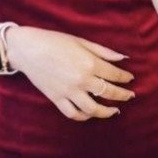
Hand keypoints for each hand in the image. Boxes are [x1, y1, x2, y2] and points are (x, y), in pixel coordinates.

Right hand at [4, 25, 135, 121]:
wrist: (27, 49)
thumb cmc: (54, 41)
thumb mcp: (81, 41)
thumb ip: (103, 51)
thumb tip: (123, 58)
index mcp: (89, 63)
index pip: (114, 75)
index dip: (125, 78)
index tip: (130, 79)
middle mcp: (81, 80)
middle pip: (108, 93)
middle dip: (123, 95)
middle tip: (130, 96)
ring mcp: (69, 92)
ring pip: (93, 109)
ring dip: (107, 111)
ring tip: (114, 110)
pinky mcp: (57, 99)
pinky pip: (73, 113)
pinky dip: (84, 116)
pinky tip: (90, 113)